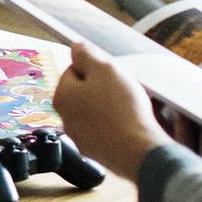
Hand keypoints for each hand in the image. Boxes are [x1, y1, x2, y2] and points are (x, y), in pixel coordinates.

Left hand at [51, 44, 167, 181]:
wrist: (139, 151)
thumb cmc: (121, 108)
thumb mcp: (105, 70)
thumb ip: (87, 55)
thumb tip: (75, 48)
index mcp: (62, 96)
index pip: (74, 70)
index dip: (96, 69)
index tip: (112, 75)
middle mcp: (65, 119)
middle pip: (84, 93)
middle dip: (103, 89)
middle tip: (123, 91)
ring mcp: (81, 138)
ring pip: (95, 113)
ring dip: (110, 108)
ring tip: (129, 109)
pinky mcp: (97, 153)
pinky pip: (106, 132)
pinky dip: (116, 127)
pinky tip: (130, 126)